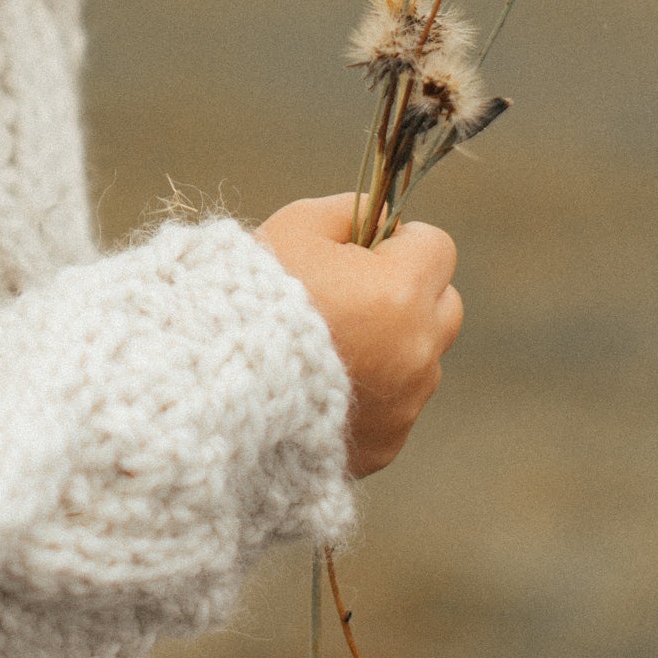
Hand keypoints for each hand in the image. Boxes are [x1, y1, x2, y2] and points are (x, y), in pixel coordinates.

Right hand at [254, 191, 460, 476]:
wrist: (214, 390)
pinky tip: (320, 388)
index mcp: (401, 293)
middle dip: (410, 292)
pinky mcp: (385, 446)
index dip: (399, 241)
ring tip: (328, 346)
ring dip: (392, 346)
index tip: (364, 248)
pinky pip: (395, 408)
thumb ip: (348, 211)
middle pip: (444, 306)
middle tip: (354, 293)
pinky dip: (370, 395)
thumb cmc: (251, 300)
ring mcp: (405, 406)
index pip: (436, 247)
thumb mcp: (294, 229)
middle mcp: (417, 353)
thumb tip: (380, 215)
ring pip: (421, 360)